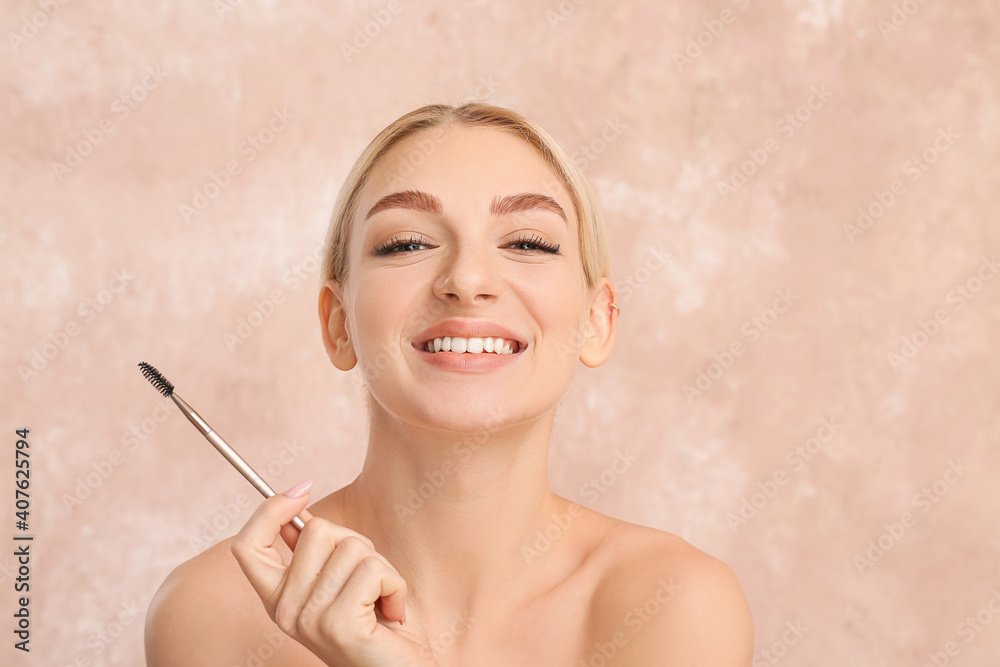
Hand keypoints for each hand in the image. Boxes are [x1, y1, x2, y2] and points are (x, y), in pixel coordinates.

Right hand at [231, 480, 438, 666]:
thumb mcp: (339, 583)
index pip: (247, 546)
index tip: (302, 488)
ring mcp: (309, 619)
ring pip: (351, 547)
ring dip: (382, 568)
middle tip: (369, 581)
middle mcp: (285, 612)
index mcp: (278, 599)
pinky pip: (373, 569)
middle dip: (358, 543)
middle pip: (317, 530)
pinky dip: (395, 585)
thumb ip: (315, 554)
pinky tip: (393, 613)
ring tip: (381, 601)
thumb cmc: (376, 626)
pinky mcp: (338, 625)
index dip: (270, 510)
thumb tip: (298, 507)